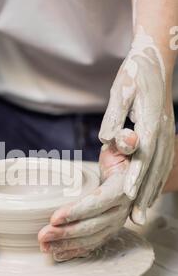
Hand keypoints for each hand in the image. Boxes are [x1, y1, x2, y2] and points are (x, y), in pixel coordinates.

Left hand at [38, 129, 137, 261]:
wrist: (133, 172)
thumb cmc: (122, 156)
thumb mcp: (123, 144)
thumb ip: (124, 141)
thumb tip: (128, 138)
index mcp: (123, 188)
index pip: (99, 202)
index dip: (77, 211)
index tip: (54, 217)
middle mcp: (122, 209)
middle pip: (93, 225)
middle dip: (66, 232)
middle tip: (42, 236)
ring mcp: (117, 222)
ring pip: (91, 238)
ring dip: (67, 245)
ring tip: (44, 247)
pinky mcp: (110, 229)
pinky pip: (93, 244)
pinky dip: (75, 251)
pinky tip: (58, 254)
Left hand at [99, 29, 174, 224]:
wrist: (156, 58)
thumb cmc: (134, 73)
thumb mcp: (122, 88)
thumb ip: (116, 114)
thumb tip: (108, 137)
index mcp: (150, 118)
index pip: (144, 151)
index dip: (136, 173)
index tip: (128, 193)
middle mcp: (162, 129)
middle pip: (154, 166)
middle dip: (145, 193)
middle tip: (136, 217)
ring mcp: (167, 133)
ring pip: (161, 168)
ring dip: (152, 192)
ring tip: (142, 214)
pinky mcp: (165, 135)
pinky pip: (163, 163)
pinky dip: (157, 181)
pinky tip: (150, 194)